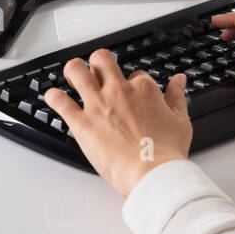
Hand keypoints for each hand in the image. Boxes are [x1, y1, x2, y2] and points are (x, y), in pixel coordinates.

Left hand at [44, 49, 192, 196]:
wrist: (152, 174)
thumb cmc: (167, 153)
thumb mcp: (181, 120)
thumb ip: (177, 96)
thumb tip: (178, 80)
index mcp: (144, 89)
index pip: (135, 74)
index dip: (132, 83)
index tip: (130, 94)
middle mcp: (119, 91)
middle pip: (101, 60)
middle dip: (97, 62)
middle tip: (95, 72)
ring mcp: (98, 105)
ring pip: (76, 71)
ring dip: (72, 71)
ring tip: (71, 77)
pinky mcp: (82, 123)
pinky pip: (60, 102)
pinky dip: (54, 98)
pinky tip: (54, 98)